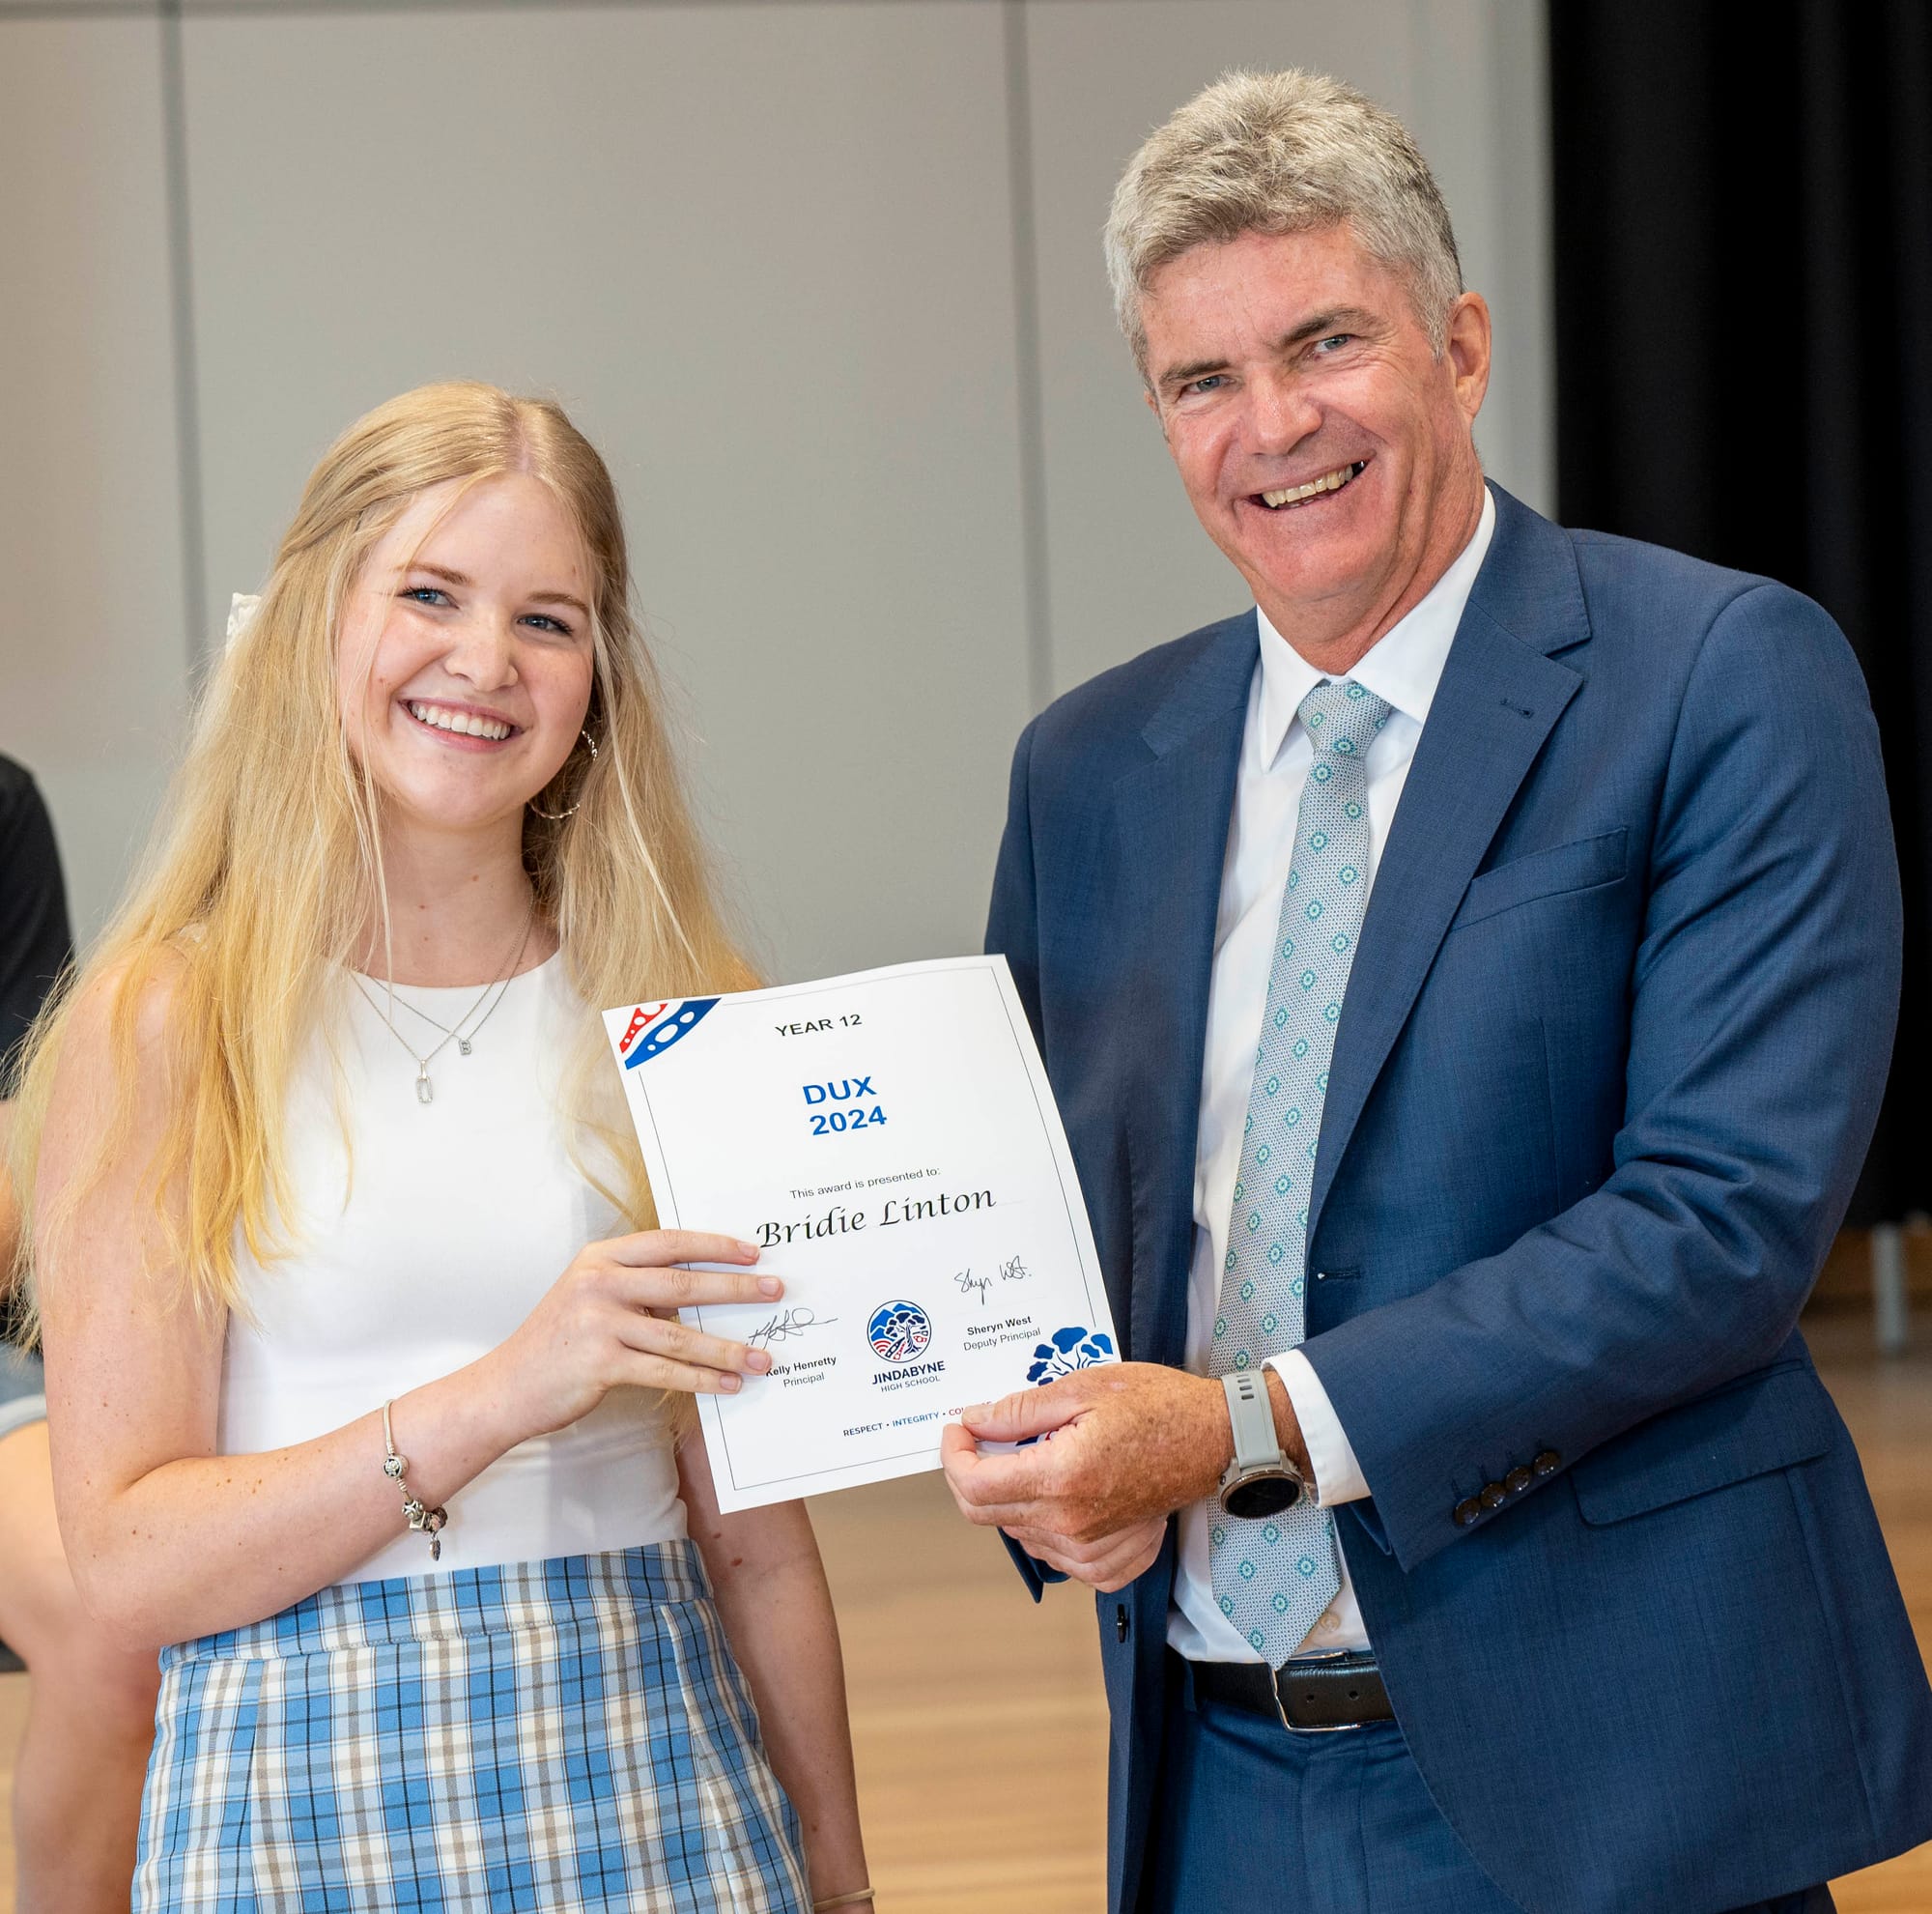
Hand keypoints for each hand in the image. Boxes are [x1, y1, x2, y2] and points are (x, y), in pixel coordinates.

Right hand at [489, 1230, 782, 1436]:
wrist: (507, 1387)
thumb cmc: (557, 1342)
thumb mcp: (590, 1295)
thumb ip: (636, 1286)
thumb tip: (705, 1290)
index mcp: (600, 1257)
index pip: (669, 1242)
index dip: (715, 1246)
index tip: (753, 1252)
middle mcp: (599, 1283)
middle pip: (682, 1283)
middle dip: (736, 1289)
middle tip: (775, 1291)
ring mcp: (598, 1322)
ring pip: (680, 1336)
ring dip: (727, 1348)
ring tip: (762, 1356)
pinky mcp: (600, 1363)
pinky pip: (664, 1372)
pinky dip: (702, 1379)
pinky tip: (728, 1384)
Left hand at [940, 1362, 1263, 1586]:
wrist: (1215, 1440)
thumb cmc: (1158, 1406)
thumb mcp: (1082, 1388)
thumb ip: (1020, 1410)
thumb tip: (975, 1421)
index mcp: (1061, 1477)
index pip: (973, 1484)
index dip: (953, 1455)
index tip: (958, 1430)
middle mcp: (1070, 1524)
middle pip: (984, 1513)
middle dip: (972, 1472)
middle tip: (986, 1438)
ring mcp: (1090, 1551)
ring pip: (1015, 1533)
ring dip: (1010, 1496)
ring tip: (1037, 1457)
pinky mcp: (1109, 1564)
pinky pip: (1052, 1555)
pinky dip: (1043, 1526)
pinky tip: (1062, 1494)